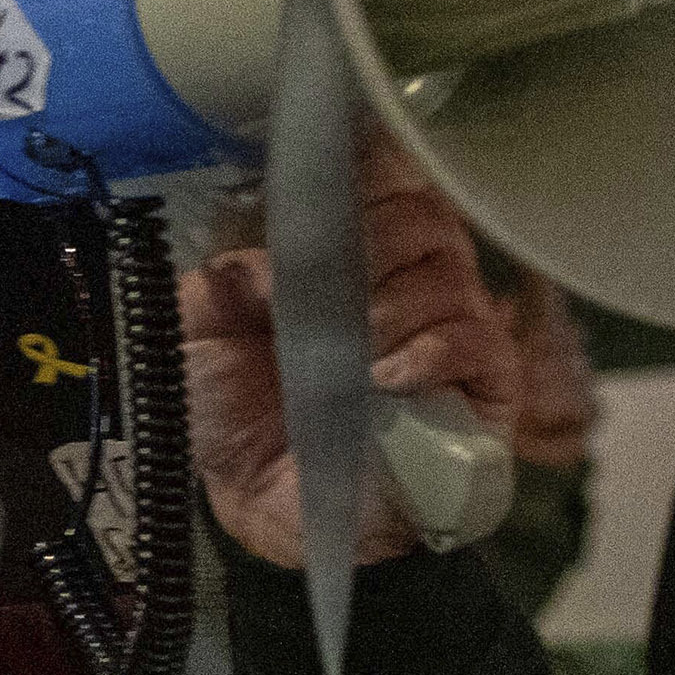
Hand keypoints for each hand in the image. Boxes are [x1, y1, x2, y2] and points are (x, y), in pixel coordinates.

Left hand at [188, 129, 511, 568]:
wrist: (257, 507)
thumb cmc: (231, 412)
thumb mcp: (195, 333)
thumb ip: (216, 281)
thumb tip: (261, 262)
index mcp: (339, 255)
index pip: (379, 183)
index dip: (367, 167)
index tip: (339, 167)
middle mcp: (400, 282)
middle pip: (423, 217)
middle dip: (373, 240)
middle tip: (329, 283)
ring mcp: (445, 334)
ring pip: (450, 275)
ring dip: (391, 303)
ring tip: (353, 344)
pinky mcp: (479, 392)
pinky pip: (478, 344)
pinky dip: (429, 350)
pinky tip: (386, 373)